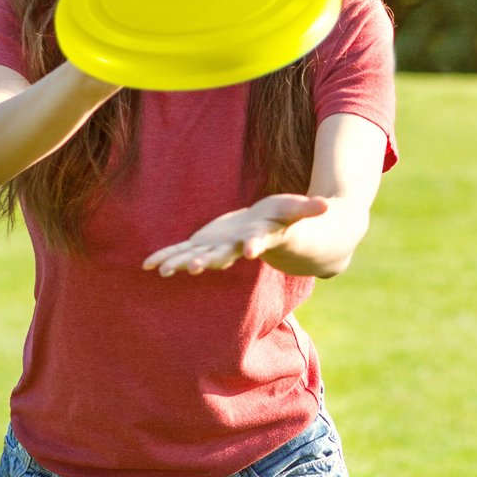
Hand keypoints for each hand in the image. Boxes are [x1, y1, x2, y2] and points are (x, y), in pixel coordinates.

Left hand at [142, 194, 328, 276]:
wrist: (269, 234)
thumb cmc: (285, 220)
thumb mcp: (296, 210)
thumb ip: (309, 208)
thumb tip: (328, 206)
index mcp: (258, 238)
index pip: (256, 243)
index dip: (254, 246)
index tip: (249, 251)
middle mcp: (236, 248)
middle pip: (221, 255)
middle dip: (208, 260)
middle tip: (194, 268)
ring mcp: (218, 248)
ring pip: (197, 256)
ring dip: (180, 262)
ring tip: (163, 270)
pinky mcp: (206, 244)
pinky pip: (183, 251)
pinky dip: (167, 255)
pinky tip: (149, 264)